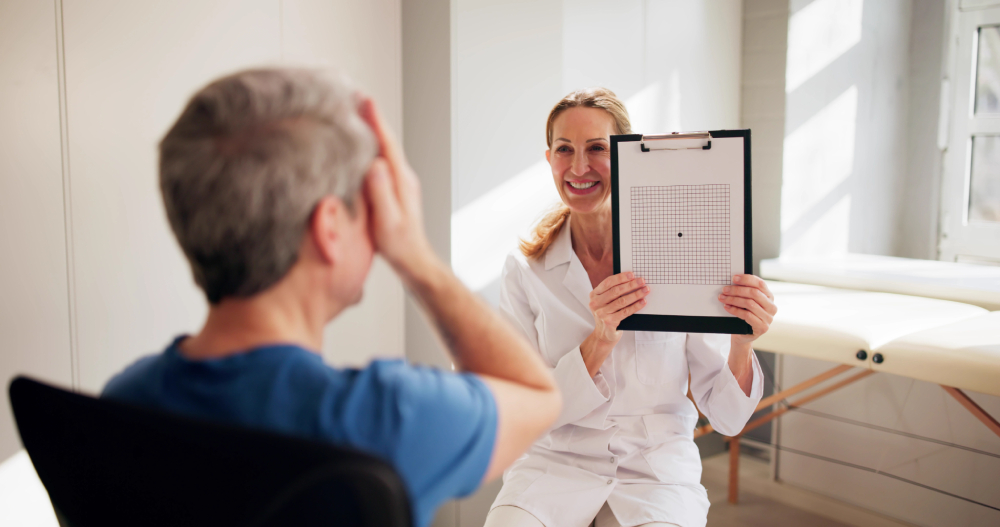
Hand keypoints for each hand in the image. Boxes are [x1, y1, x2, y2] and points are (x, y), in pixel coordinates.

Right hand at [358, 97, 435, 280]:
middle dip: (372, 118)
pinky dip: (372, 146)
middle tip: (356, 96)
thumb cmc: (399, 246)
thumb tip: (375, 164)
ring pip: (385, 149)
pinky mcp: (394, 188)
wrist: (414, 260)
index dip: (375, 121)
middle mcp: (403, 177)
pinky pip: (382, 160)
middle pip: (387, 141)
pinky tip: (361, 146)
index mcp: (401, 181)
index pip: (387, 144)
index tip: (365, 99)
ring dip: (372, 129)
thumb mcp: (387, 221)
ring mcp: (400, 182)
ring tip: (356, 113)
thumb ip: (381, 193)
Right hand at [580, 272, 648, 376]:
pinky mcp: (609, 322)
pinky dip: (636, 306)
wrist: (603, 335)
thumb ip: (613, 292)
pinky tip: (643, 302)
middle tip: (642, 281)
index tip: (632, 274)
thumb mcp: (605, 302)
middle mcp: (595, 303)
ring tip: (645, 290)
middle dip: (631, 285)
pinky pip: (626, 312)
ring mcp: (601, 313)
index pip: (608, 282)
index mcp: (594, 295)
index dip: (621, 278)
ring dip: (636, 294)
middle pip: (616, 291)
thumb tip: (631, 280)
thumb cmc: (607, 315)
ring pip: (622, 301)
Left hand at [719, 274, 776, 347]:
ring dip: (734, 300)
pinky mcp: (762, 327)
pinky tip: (727, 307)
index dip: (746, 279)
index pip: (760, 284)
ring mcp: (768, 318)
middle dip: (737, 290)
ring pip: (750, 304)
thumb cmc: (745, 315)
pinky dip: (735, 310)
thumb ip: (744, 292)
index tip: (734, 278)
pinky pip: (747, 315)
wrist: (744, 335)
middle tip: (725, 290)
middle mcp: (771, 306)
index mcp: (769, 297)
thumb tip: (732, 281)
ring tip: (723, 298)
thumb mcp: (746, 302)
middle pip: (754, 293)